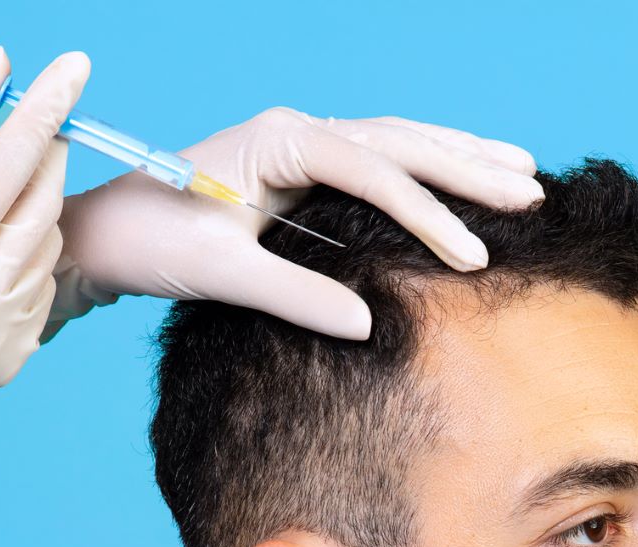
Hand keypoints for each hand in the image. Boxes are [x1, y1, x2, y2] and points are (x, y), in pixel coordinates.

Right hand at [0, 48, 89, 443]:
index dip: (49, 105)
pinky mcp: (9, 362)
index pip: (17, 156)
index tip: (76, 65)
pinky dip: (24, 268)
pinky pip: (39, 295)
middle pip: (44, 203)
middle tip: (35, 131)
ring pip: (46, 250)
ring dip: (30, 216)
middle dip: (46, 158)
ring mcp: (1, 334)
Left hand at [50, 109, 545, 338]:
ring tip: (524, 173)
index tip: (472, 257)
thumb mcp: (220, 274)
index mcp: (278, 142)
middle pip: (400, 141)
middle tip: (531, 193)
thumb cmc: (153, 246)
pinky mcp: (305, 168)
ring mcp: (303, 144)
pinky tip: (468, 171)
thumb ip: (294, 295)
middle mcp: (296, 131)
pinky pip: (382, 160)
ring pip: (399, 142)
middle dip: (468, 168)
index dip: (427, 214)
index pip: (371, 172)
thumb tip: (368, 325)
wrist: (106, 233)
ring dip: (461, 157)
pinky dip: (429, 170)